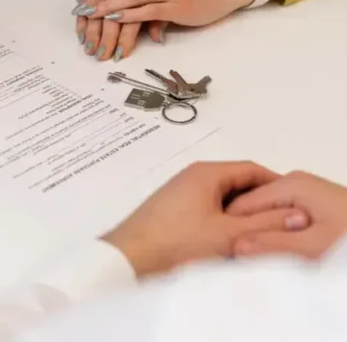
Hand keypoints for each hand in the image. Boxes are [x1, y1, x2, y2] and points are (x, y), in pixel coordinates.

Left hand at [101, 161, 308, 277]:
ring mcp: (182, 191)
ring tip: (259, 236)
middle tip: (281, 225)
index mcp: (207, 172)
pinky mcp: (175, 207)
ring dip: (242, 214)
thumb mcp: (229, 235)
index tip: (295, 207)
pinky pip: (209, 207)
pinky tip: (231, 240)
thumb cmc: (177, 242)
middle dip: (260, 202)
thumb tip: (296, 214)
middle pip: (238, 182)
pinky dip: (225, 220)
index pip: (252, 169)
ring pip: (223, 197)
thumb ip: (265, 224)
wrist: (130, 257)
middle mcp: (193, 175)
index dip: (277, 186)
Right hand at [227, 171, 346, 258]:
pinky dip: (276, 232)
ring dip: (262, 233)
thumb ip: (272, 245)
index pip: (240, 203)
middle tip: (247, 258)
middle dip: (246, 230)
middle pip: (251, 206)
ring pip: (265, 212)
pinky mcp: (309, 203)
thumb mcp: (313, 248)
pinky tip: (280, 250)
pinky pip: (279, 215)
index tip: (227, 250)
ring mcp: (301, 192)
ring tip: (265, 256)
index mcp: (290, 184)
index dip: (231, 228)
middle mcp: (293, 183)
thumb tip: (235, 244)